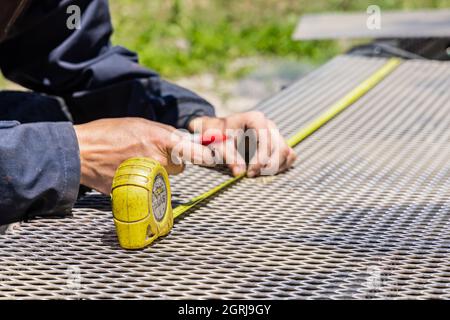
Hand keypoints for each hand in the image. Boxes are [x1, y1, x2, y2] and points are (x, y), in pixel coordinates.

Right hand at [74, 118, 214, 193]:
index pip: (195, 153)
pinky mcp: (139, 190)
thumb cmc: (109, 133)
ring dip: (158, 171)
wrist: (82, 153)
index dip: (207, 156)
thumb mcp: (140, 123)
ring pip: (166, 177)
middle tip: (151, 153)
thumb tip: (181, 141)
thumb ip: (164, 133)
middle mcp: (158, 160)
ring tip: (136, 162)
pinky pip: (150, 186)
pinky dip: (144, 181)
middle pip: (180, 166)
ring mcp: (148, 177)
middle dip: (172, 160)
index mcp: (161, 140)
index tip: (213, 158)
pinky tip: (128, 172)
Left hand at [188, 112, 296, 176]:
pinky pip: (289, 156)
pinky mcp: (278, 144)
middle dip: (268, 166)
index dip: (260, 159)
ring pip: (286, 153)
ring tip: (257, 174)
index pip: (266, 140)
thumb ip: (229, 157)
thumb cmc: (218, 135)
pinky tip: (266, 172)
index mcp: (256, 119)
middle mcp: (269, 125)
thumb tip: (239, 172)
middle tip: (251, 175)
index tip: (248, 173)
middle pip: (280, 148)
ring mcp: (276, 134)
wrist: (219, 132)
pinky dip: (281, 166)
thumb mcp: (219, 144)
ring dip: (275, 168)